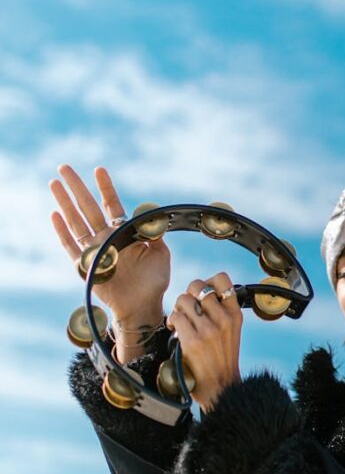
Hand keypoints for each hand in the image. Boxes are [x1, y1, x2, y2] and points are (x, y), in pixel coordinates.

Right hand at [50, 165, 170, 360]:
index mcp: (123, 233)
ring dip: (65, 203)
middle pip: (88, 208)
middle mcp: (106, 238)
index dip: (105, 188)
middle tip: (65, 167)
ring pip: (76, 222)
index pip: (111, 206)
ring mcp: (94, 250)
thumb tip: (154, 216)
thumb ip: (155, 233)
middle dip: (77, 187)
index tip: (99, 170)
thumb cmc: (153, 281)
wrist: (143, 305)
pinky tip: (55, 214)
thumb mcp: (160, 253)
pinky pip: (71, 246)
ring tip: (55, 183)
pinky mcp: (85, 266)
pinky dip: (63, 231)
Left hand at [167, 272, 242, 411]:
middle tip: (187, 308)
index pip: (222, 279)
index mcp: (235, 314)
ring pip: (184, 299)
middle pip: (198, 286)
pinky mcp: (193, 341)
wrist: (221, 387)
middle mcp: (224, 319)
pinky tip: (175, 330)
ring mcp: (208, 330)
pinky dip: (172, 321)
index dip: (207, 281)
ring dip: (178, 308)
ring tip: (180, 319)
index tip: (203, 294)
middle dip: (188, 294)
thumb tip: (201, 292)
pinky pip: (176, 317)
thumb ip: (222, 311)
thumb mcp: (232, 331)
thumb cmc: (223, 359)